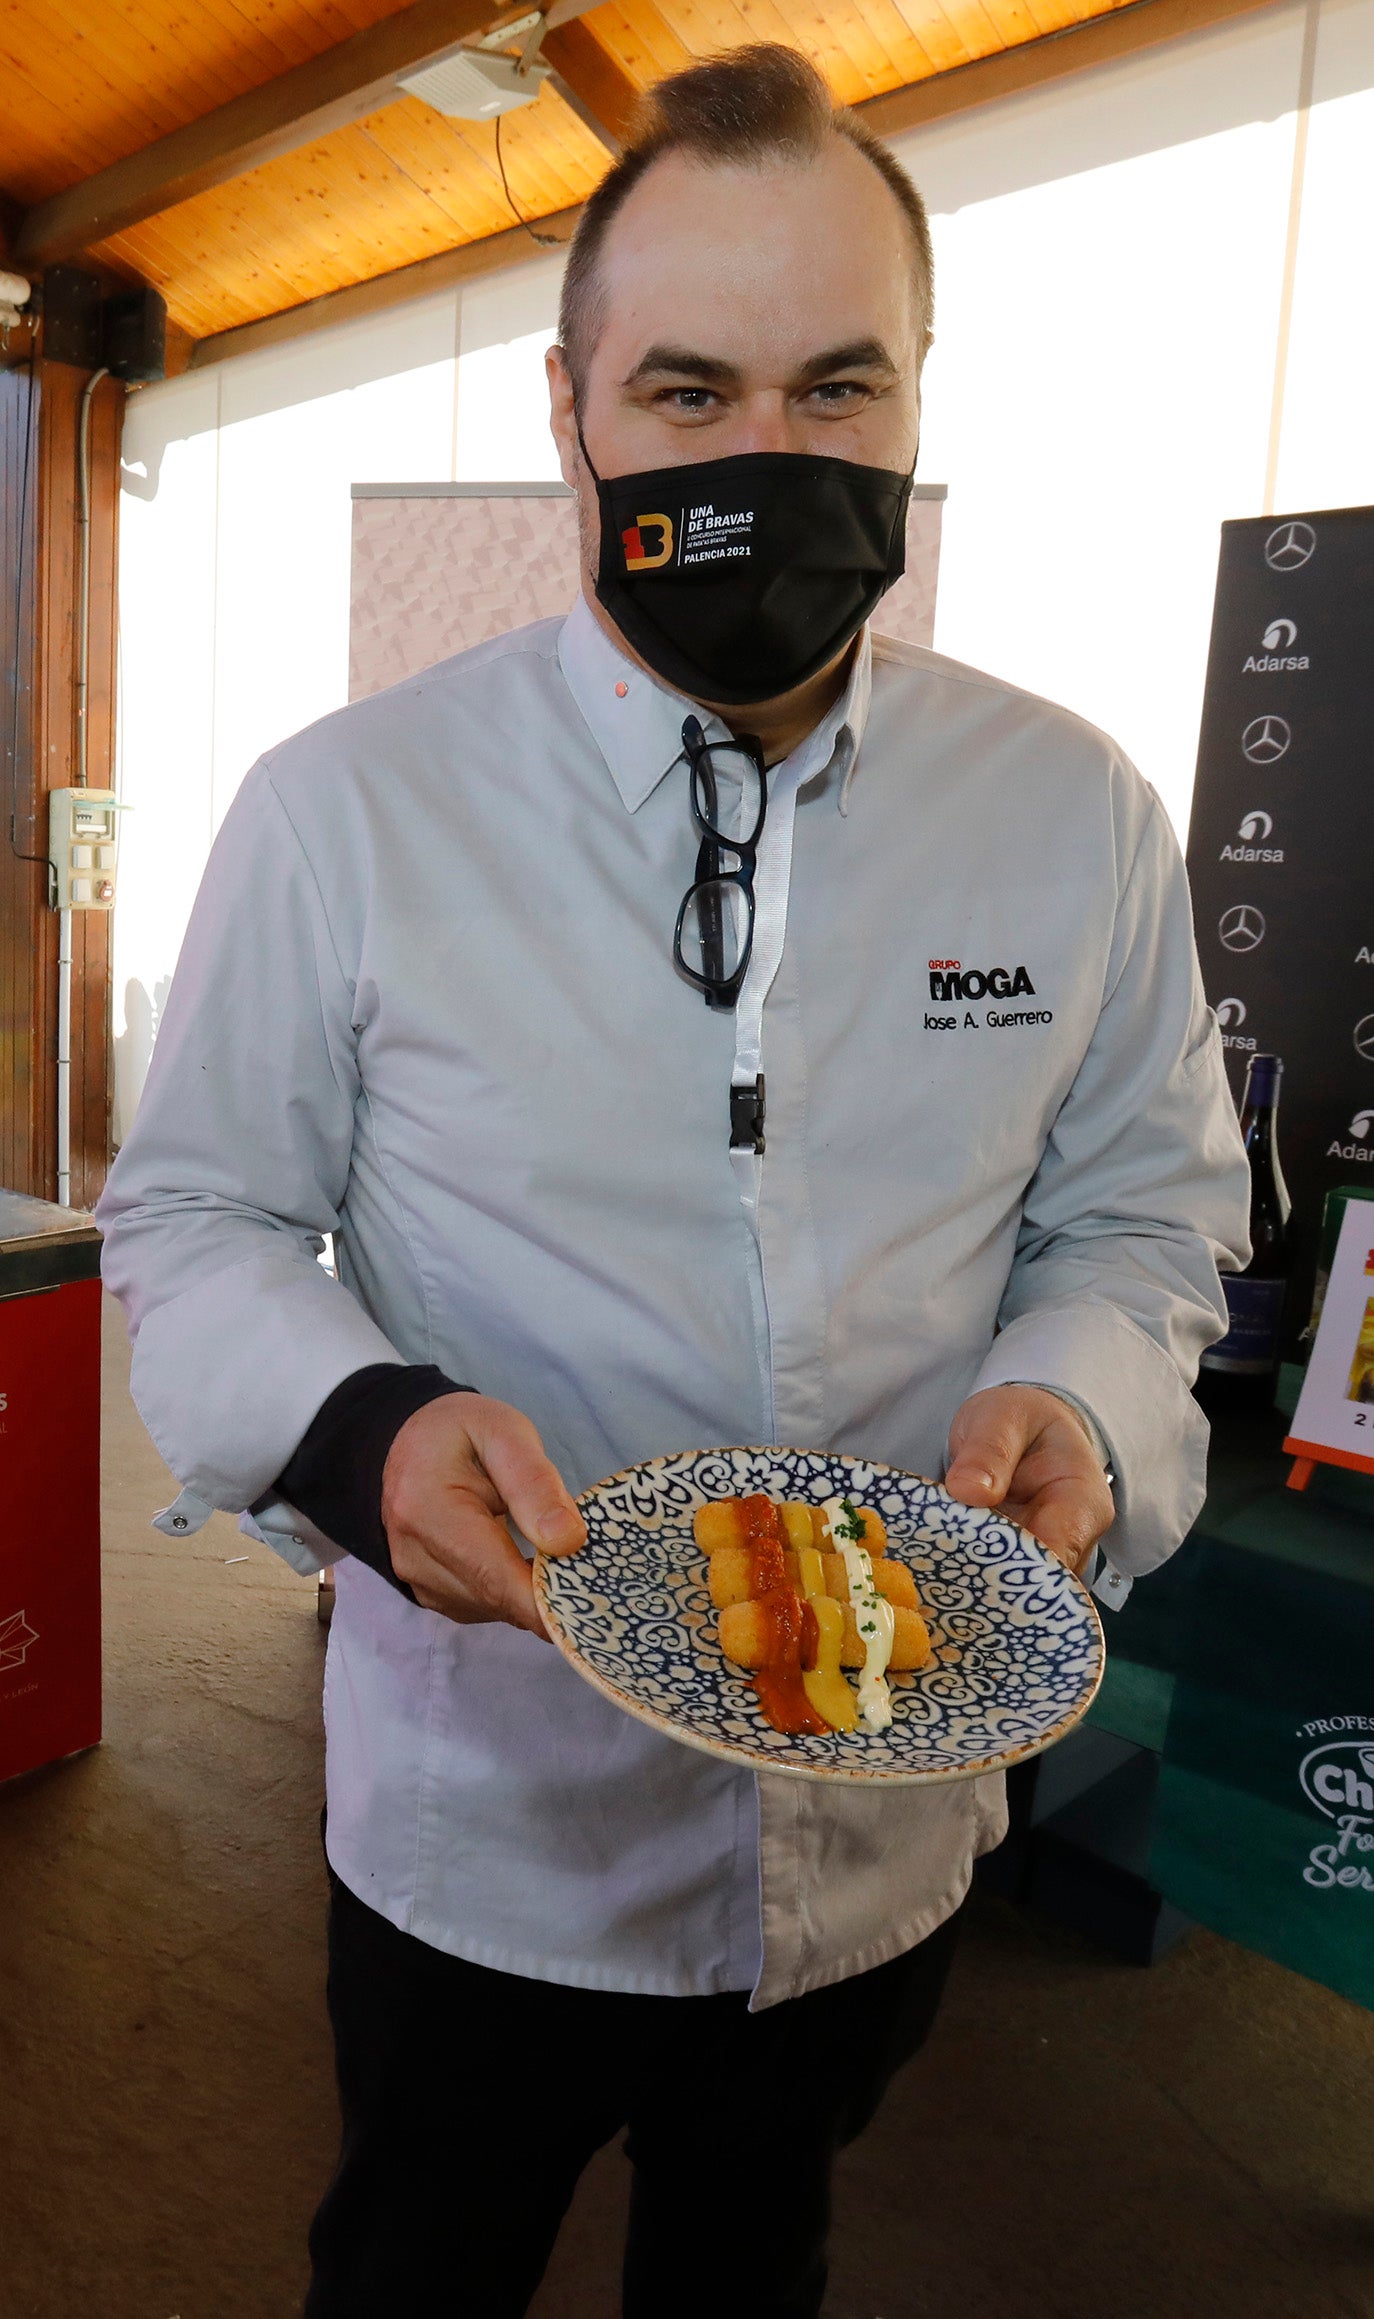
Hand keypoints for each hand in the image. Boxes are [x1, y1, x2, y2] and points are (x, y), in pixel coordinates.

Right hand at [381, 1392, 585, 1636]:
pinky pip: (481, 1607)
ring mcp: (416, 1579)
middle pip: (495, 1599)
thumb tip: (568, 1541)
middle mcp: (413, 1555)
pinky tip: (526, 1564)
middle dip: (546, 1594)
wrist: (408, 1440)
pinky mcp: (426, 1592)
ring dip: (529, 1594)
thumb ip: (534, 1483)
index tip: (590, 1603)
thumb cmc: (459, 1430)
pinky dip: (510, 1594)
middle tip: (592, 1571)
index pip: (492, 1576)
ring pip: (492, 1609)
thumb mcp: (503, 1432)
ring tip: (556, 1557)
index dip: (543, 1601)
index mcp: (427, 1510)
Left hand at [944, 1385, 1113, 1577]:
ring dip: (977, 1585)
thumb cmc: (1019, 1421)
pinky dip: (971, 1581)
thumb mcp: (1002, 1417)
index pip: (1059, 1550)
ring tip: (936, 1574)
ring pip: (1017, 1590)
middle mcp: (1074, 1542)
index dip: (1016, 1565)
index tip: (970, 1563)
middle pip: (1037, 1581)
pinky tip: (940, 1577)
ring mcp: (1047, 1560)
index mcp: (1082, 1503)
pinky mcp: (1020, 1568)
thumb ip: (988, 1450)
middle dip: (991, 1582)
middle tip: (940, 1572)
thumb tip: (968, 1491)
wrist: (1023, 1430)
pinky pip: (999, 1585)